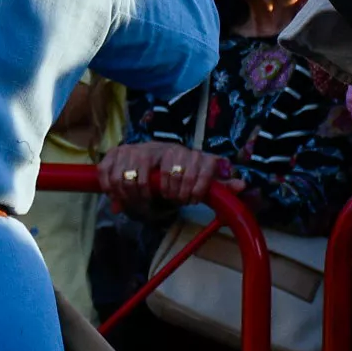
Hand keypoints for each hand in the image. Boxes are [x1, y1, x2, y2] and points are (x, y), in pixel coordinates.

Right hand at [100, 141, 235, 214]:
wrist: (161, 162)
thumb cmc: (183, 175)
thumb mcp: (204, 179)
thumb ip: (221, 184)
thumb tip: (242, 185)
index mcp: (183, 151)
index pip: (191, 165)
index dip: (192, 187)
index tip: (189, 200)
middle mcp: (160, 146)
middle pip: (158, 173)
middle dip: (164, 193)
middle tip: (166, 202)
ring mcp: (136, 148)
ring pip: (131, 173)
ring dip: (135, 195)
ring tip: (141, 203)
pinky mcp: (117, 152)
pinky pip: (109, 169)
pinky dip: (111, 186)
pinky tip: (118, 198)